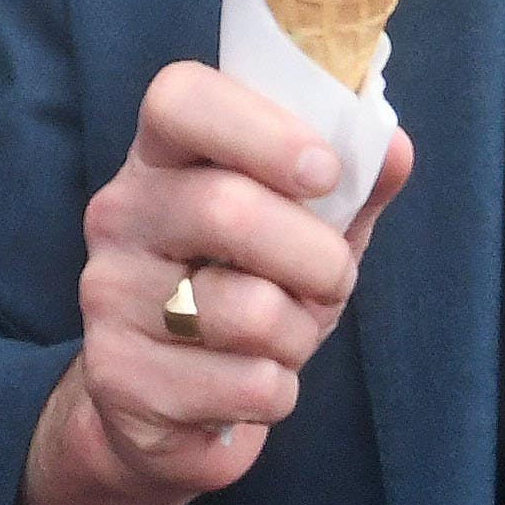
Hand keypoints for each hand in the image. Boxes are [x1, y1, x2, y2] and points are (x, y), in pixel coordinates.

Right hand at [9, 61, 412, 504]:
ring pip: (247, 310)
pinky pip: (245, 384)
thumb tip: (395, 149)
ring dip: (299, 334)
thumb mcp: (302, 233)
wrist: (169, 407)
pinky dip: (276, 392)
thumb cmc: (245, 294)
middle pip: (227, 208)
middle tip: (331, 279)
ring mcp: (108, 293)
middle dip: (316, 256)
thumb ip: (350, 188)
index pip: (180, 97)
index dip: (262, 127)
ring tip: (283, 338)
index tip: (324, 172)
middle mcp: (120, 213)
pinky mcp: (117, 374)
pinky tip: (247, 384)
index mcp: (162, 156)